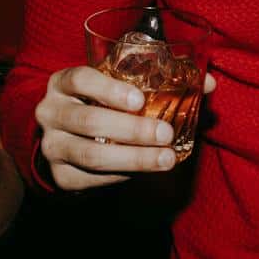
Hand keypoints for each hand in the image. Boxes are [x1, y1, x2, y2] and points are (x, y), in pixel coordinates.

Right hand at [34, 65, 216, 190]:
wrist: (64, 137)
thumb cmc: (99, 104)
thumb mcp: (118, 86)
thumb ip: (160, 82)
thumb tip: (208, 83)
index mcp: (63, 83)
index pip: (80, 79)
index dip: (108, 89)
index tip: (140, 100)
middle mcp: (50, 112)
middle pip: (88, 121)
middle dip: (131, 130)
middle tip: (165, 135)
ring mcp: (51, 146)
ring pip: (91, 155)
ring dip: (132, 159)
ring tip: (165, 159)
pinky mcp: (58, 175)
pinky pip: (90, 179)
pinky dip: (119, 175)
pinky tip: (142, 171)